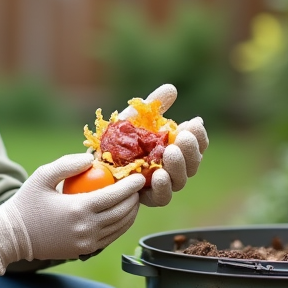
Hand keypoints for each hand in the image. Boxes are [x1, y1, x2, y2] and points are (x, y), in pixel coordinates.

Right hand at [0, 153, 143, 273]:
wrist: (13, 236)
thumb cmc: (26, 202)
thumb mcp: (42, 176)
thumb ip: (67, 164)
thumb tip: (91, 158)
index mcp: (79, 208)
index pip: (115, 195)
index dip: (131, 186)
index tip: (139, 177)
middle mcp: (87, 228)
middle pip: (122, 212)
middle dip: (135, 199)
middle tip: (137, 188)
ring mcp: (87, 242)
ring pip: (120, 227)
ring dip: (131, 213)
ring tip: (132, 200)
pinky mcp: (85, 251)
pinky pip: (110, 237)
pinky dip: (120, 226)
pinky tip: (120, 216)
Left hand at [118, 84, 208, 206]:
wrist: (89, 161)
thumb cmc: (114, 139)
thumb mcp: (132, 118)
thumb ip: (152, 106)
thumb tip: (171, 89)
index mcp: (173, 147)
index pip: (195, 144)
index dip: (199, 135)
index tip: (195, 122)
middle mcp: (171, 168)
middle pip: (192, 164)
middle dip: (191, 149)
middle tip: (183, 136)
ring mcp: (160, 185)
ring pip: (180, 181)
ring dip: (179, 166)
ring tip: (171, 151)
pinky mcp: (146, 198)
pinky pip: (161, 198)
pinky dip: (163, 187)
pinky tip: (159, 176)